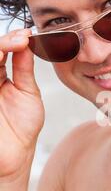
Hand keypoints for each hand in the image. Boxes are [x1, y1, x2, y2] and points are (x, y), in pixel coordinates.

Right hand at [0, 28, 44, 178]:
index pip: (1, 51)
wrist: (16, 155)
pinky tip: (0, 56)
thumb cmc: (23, 126)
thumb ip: (24, 68)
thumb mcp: (28, 92)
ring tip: (15, 43)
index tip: (28, 35)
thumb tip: (27, 41)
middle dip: (5, 42)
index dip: (12, 40)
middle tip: (22, 38)